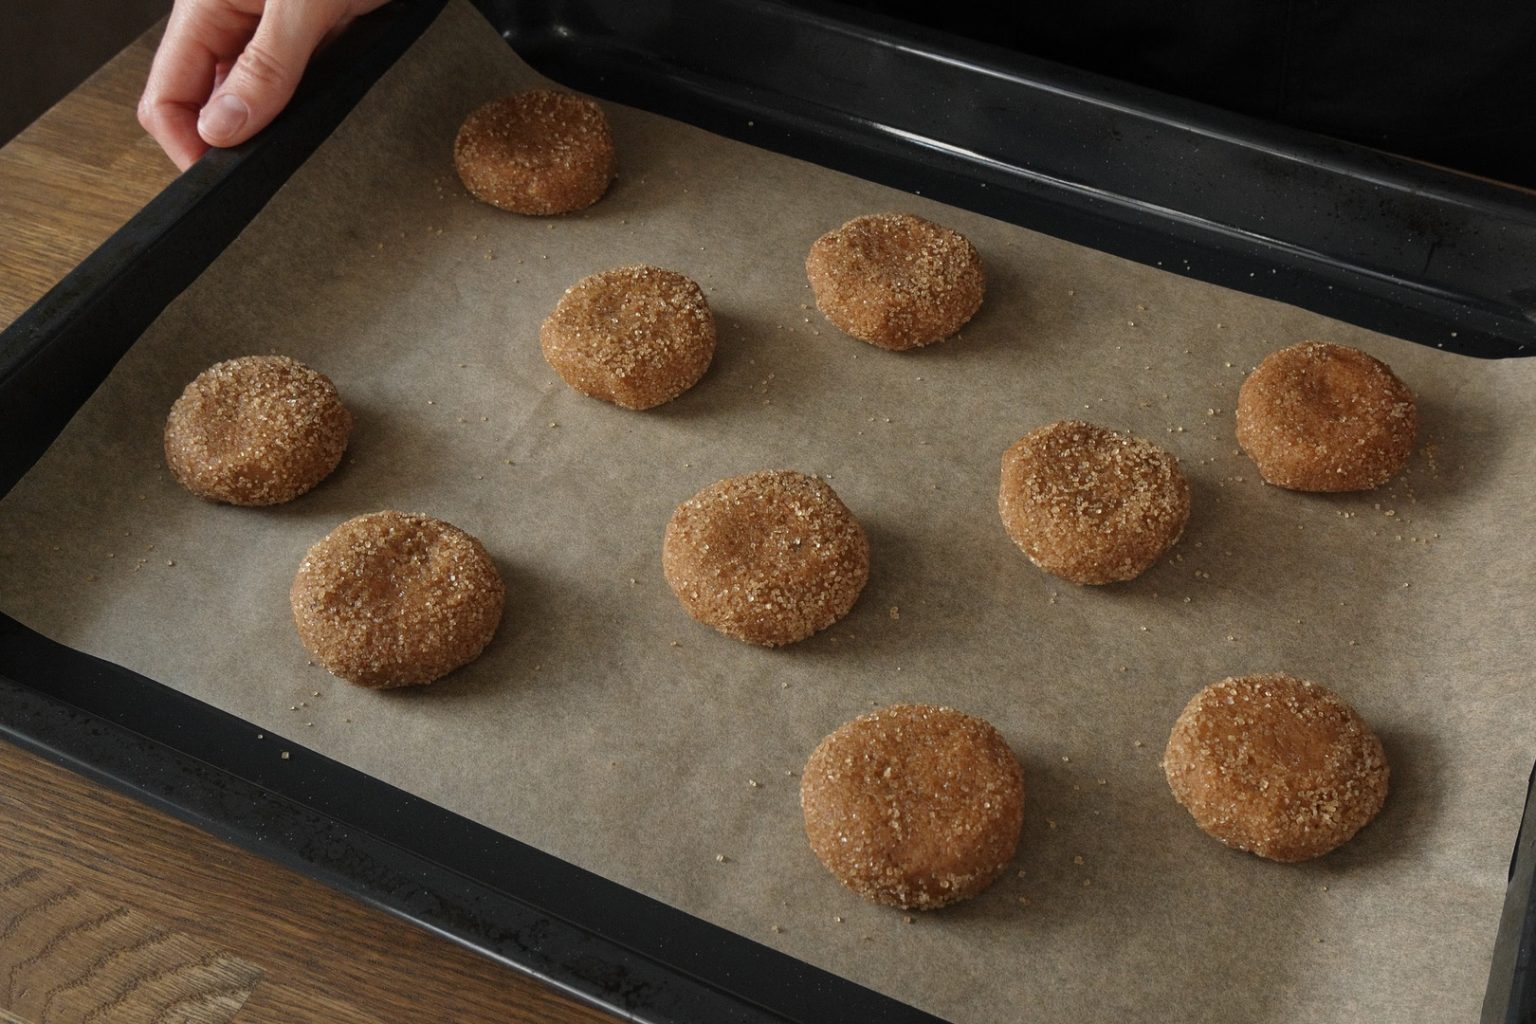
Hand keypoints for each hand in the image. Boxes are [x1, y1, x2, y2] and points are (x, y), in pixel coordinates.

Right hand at [138, 0, 389, 169]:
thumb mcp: (303, 6)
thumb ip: (265, 67)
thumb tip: (222, 128)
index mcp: (205, 8)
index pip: (165, 96)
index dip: (186, 145)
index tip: (222, 181)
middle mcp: (229, 22)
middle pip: (203, 104)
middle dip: (228, 142)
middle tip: (265, 173)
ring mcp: (268, 33)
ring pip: (248, 101)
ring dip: (268, 129)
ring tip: (297, 147)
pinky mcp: (308, 39)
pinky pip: (288, 88)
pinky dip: (301, 110)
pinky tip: (325, 117)